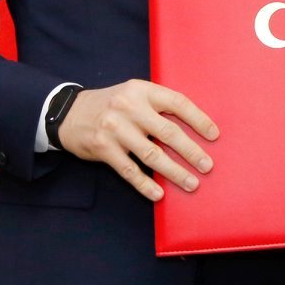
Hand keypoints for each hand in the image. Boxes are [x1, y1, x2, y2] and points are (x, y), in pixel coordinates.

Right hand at [57, 79, 216, 201]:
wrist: (69, 113)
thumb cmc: (112, 105)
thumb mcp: (134, 94)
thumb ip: (157, 105)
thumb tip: (193, 128)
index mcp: (142, 90)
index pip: (178, 103)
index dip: (198, 120)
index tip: (214, 135)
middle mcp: (129, 107)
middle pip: (168, 132)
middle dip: (191, 152)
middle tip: (207, 166)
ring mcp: (115, 128)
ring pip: (151, 155)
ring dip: (174, 172)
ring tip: (191, 183)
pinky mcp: (103, 148)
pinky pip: (129, 170)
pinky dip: (145, 184)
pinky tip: (159, 194)